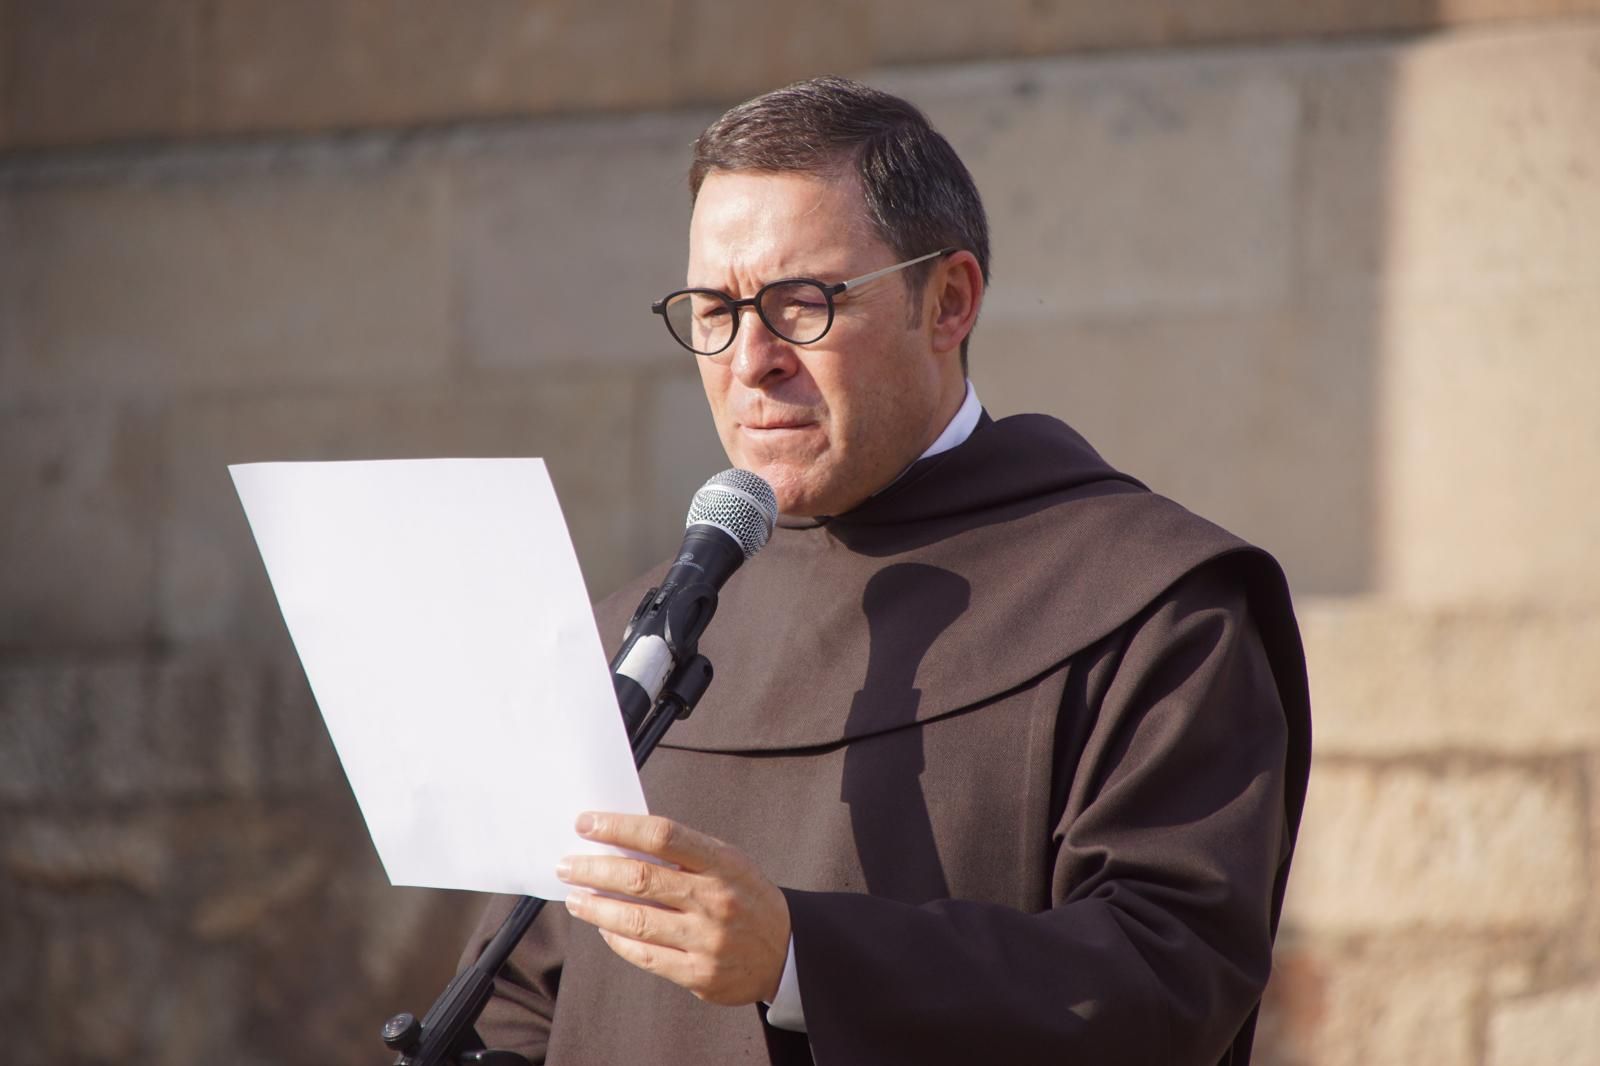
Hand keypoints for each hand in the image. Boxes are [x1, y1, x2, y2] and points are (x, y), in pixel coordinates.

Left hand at [556, 812, 790, 1005]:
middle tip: (567, 866)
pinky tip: (603, 927)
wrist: (785, 952)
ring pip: (636, 920)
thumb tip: (620, 841)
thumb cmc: (744, 897)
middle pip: (641, 879)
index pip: (663, 836)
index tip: (586, 823)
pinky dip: (618, 939)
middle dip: (595, 870)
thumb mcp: (727, 862)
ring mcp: (707, 939)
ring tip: (574, 898)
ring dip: (596, 907)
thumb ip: (683, 853)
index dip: (619, 827)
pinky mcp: (699, 974)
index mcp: (722, 862)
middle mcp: (715, 899)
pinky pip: (645, 955)